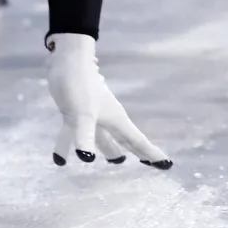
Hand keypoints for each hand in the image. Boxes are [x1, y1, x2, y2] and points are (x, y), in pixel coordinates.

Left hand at [47, 33, 171, 168]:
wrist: (66, 62)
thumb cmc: (80, 86)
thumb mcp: (83, 114)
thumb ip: (85, 136)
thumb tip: (86, 158)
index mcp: (116, 120)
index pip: (138, 141)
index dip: (151, 154)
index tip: (167, 165)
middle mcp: (107, 119)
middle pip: (125, 140)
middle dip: (135, 151)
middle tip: (147, 164)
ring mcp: (91, 116)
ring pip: (102, 138)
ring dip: (106, 149)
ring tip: (112, 162)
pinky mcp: (74, 113)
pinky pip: (73, 134)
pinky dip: (67, 146)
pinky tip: (60, 160)